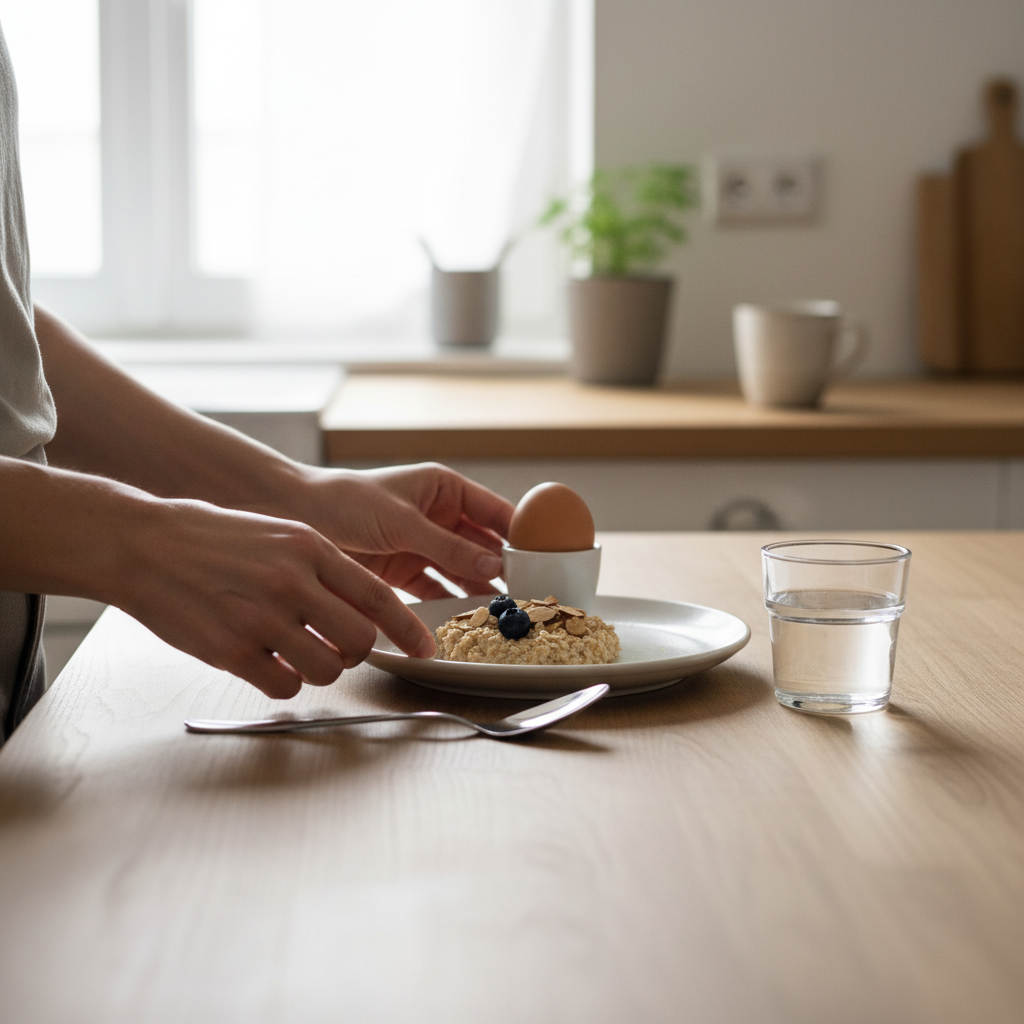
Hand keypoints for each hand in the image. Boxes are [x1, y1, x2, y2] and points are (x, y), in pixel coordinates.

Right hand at [116, 498, 435, 698]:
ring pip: (326, 669)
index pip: (378, 597)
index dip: (408, 629)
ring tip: (296, 653)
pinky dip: (283, 681)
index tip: (424, 648)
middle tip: (340, 649)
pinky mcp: (231, 650)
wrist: (143, 544)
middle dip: (359, 653)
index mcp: (309, 548)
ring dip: (320, 669)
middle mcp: (292, 582)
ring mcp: (261, 618)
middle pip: (360, 640)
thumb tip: (364, 607)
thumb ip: (322, 566)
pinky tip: (266, 661)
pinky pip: (283, 685)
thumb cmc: (212, 537)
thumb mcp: (280, 533)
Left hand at [288, 463, 514, 599]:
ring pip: (464, 573)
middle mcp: (440, 517)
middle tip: (529, 596)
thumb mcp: (401, 521)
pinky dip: (450, 606)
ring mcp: (424, 547)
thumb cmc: (344, 501)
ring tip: (503, 615)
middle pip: (485, 547)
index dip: (522, 534)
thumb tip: (495, 566)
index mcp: (445, 489)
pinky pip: (437, 591)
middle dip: (506, 571)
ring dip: (481, 592)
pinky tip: (466, 621)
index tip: (545, 558)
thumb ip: (447, 547)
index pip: (496, 513)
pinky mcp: (404, 573)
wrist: (293, 517)